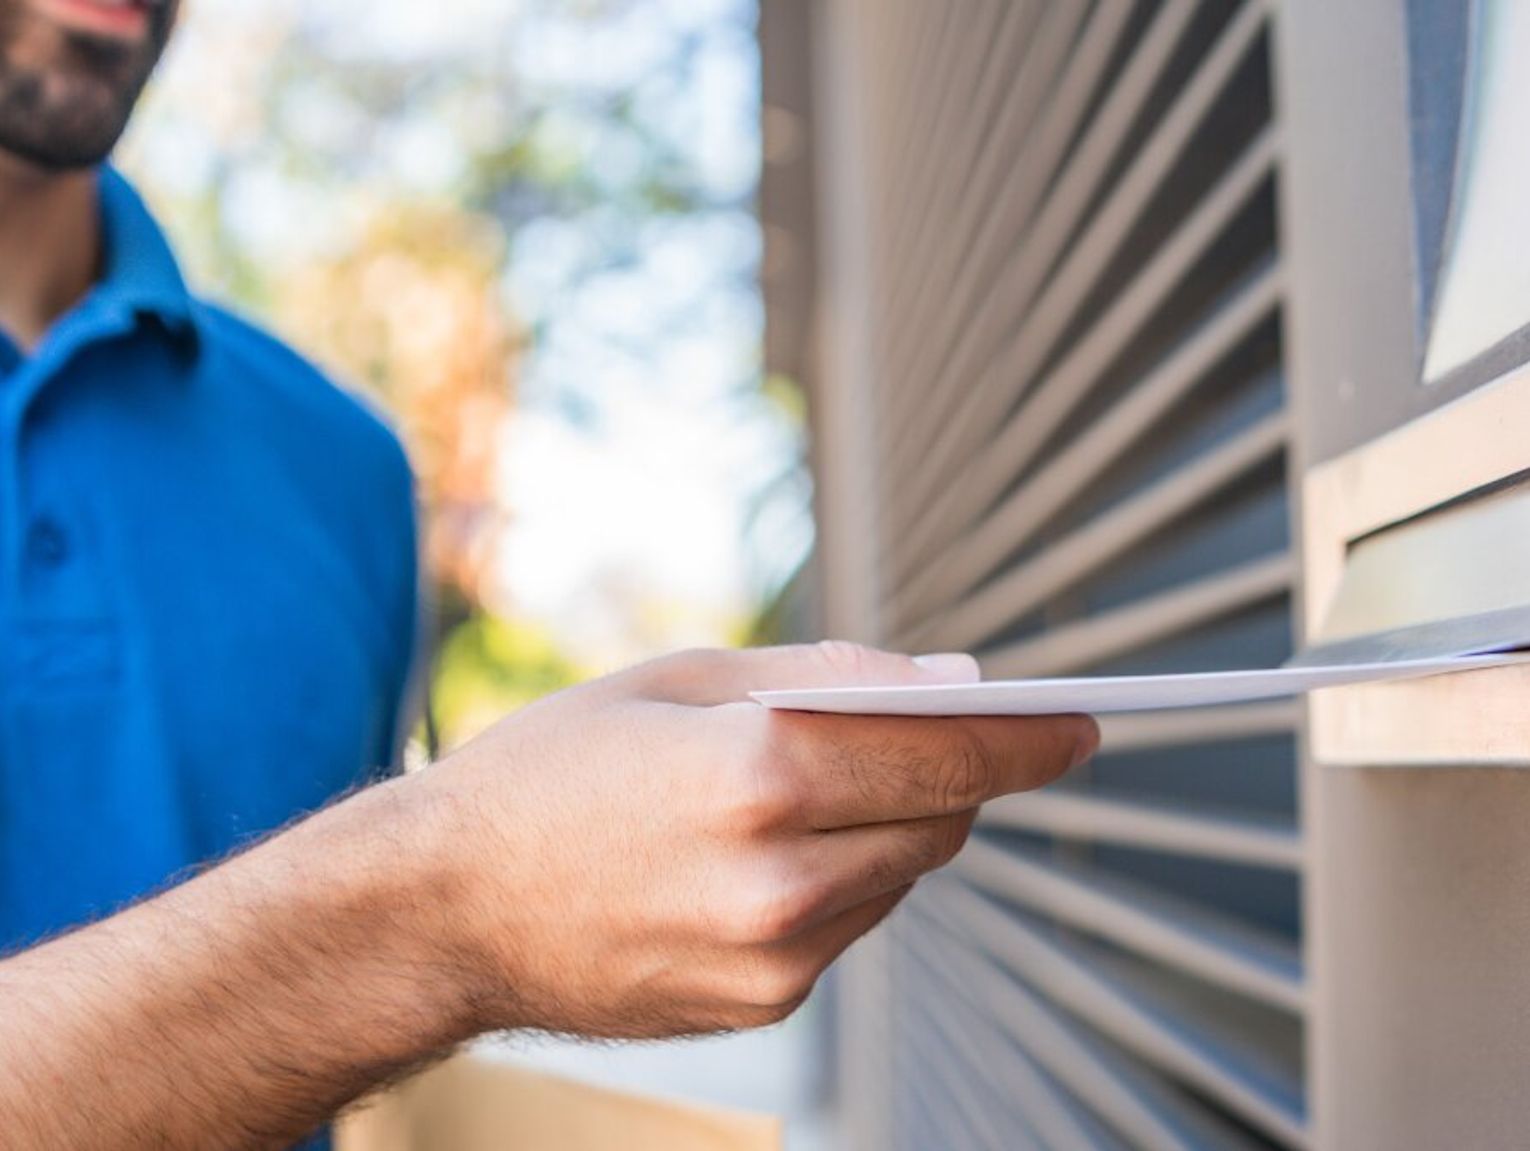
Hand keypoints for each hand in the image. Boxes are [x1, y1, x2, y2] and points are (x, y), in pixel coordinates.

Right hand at [411, 642, 1097, 1037]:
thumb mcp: (680, 679)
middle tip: (950, 727)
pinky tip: (782, 846)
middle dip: (961, 769)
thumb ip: (831, 676)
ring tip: (832, 781)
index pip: (950, 750)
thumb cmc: (550, 771)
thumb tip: (953, 682)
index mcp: (760, 774)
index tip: (1083, 721)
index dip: (1030, 733)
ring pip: (904, 877)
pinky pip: (852, 925)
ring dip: (901, 823)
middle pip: (943, 819)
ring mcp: (773, 957)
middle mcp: (780, 879)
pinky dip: (850, 878)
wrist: (446, 908)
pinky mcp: (762, 1002)